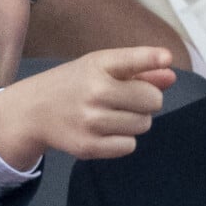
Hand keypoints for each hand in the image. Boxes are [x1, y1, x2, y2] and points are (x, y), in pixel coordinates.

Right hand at [0, 47, 174, 169]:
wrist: (34, 111)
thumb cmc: (77, 83)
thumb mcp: (103, 67)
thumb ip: (141, 69)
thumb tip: (171, 76)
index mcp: (98, 65)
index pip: (132, 59)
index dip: (152, 58)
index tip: (167, 59)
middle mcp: (94, 91)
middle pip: (152, 100)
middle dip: (148, 100)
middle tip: (127, 98)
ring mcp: (91, 121)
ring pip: (144, 124)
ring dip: (137, 120)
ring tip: (114, 113)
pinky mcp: (88, 147)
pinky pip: (129, 146)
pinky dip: (124, 139)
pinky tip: (107, 130)